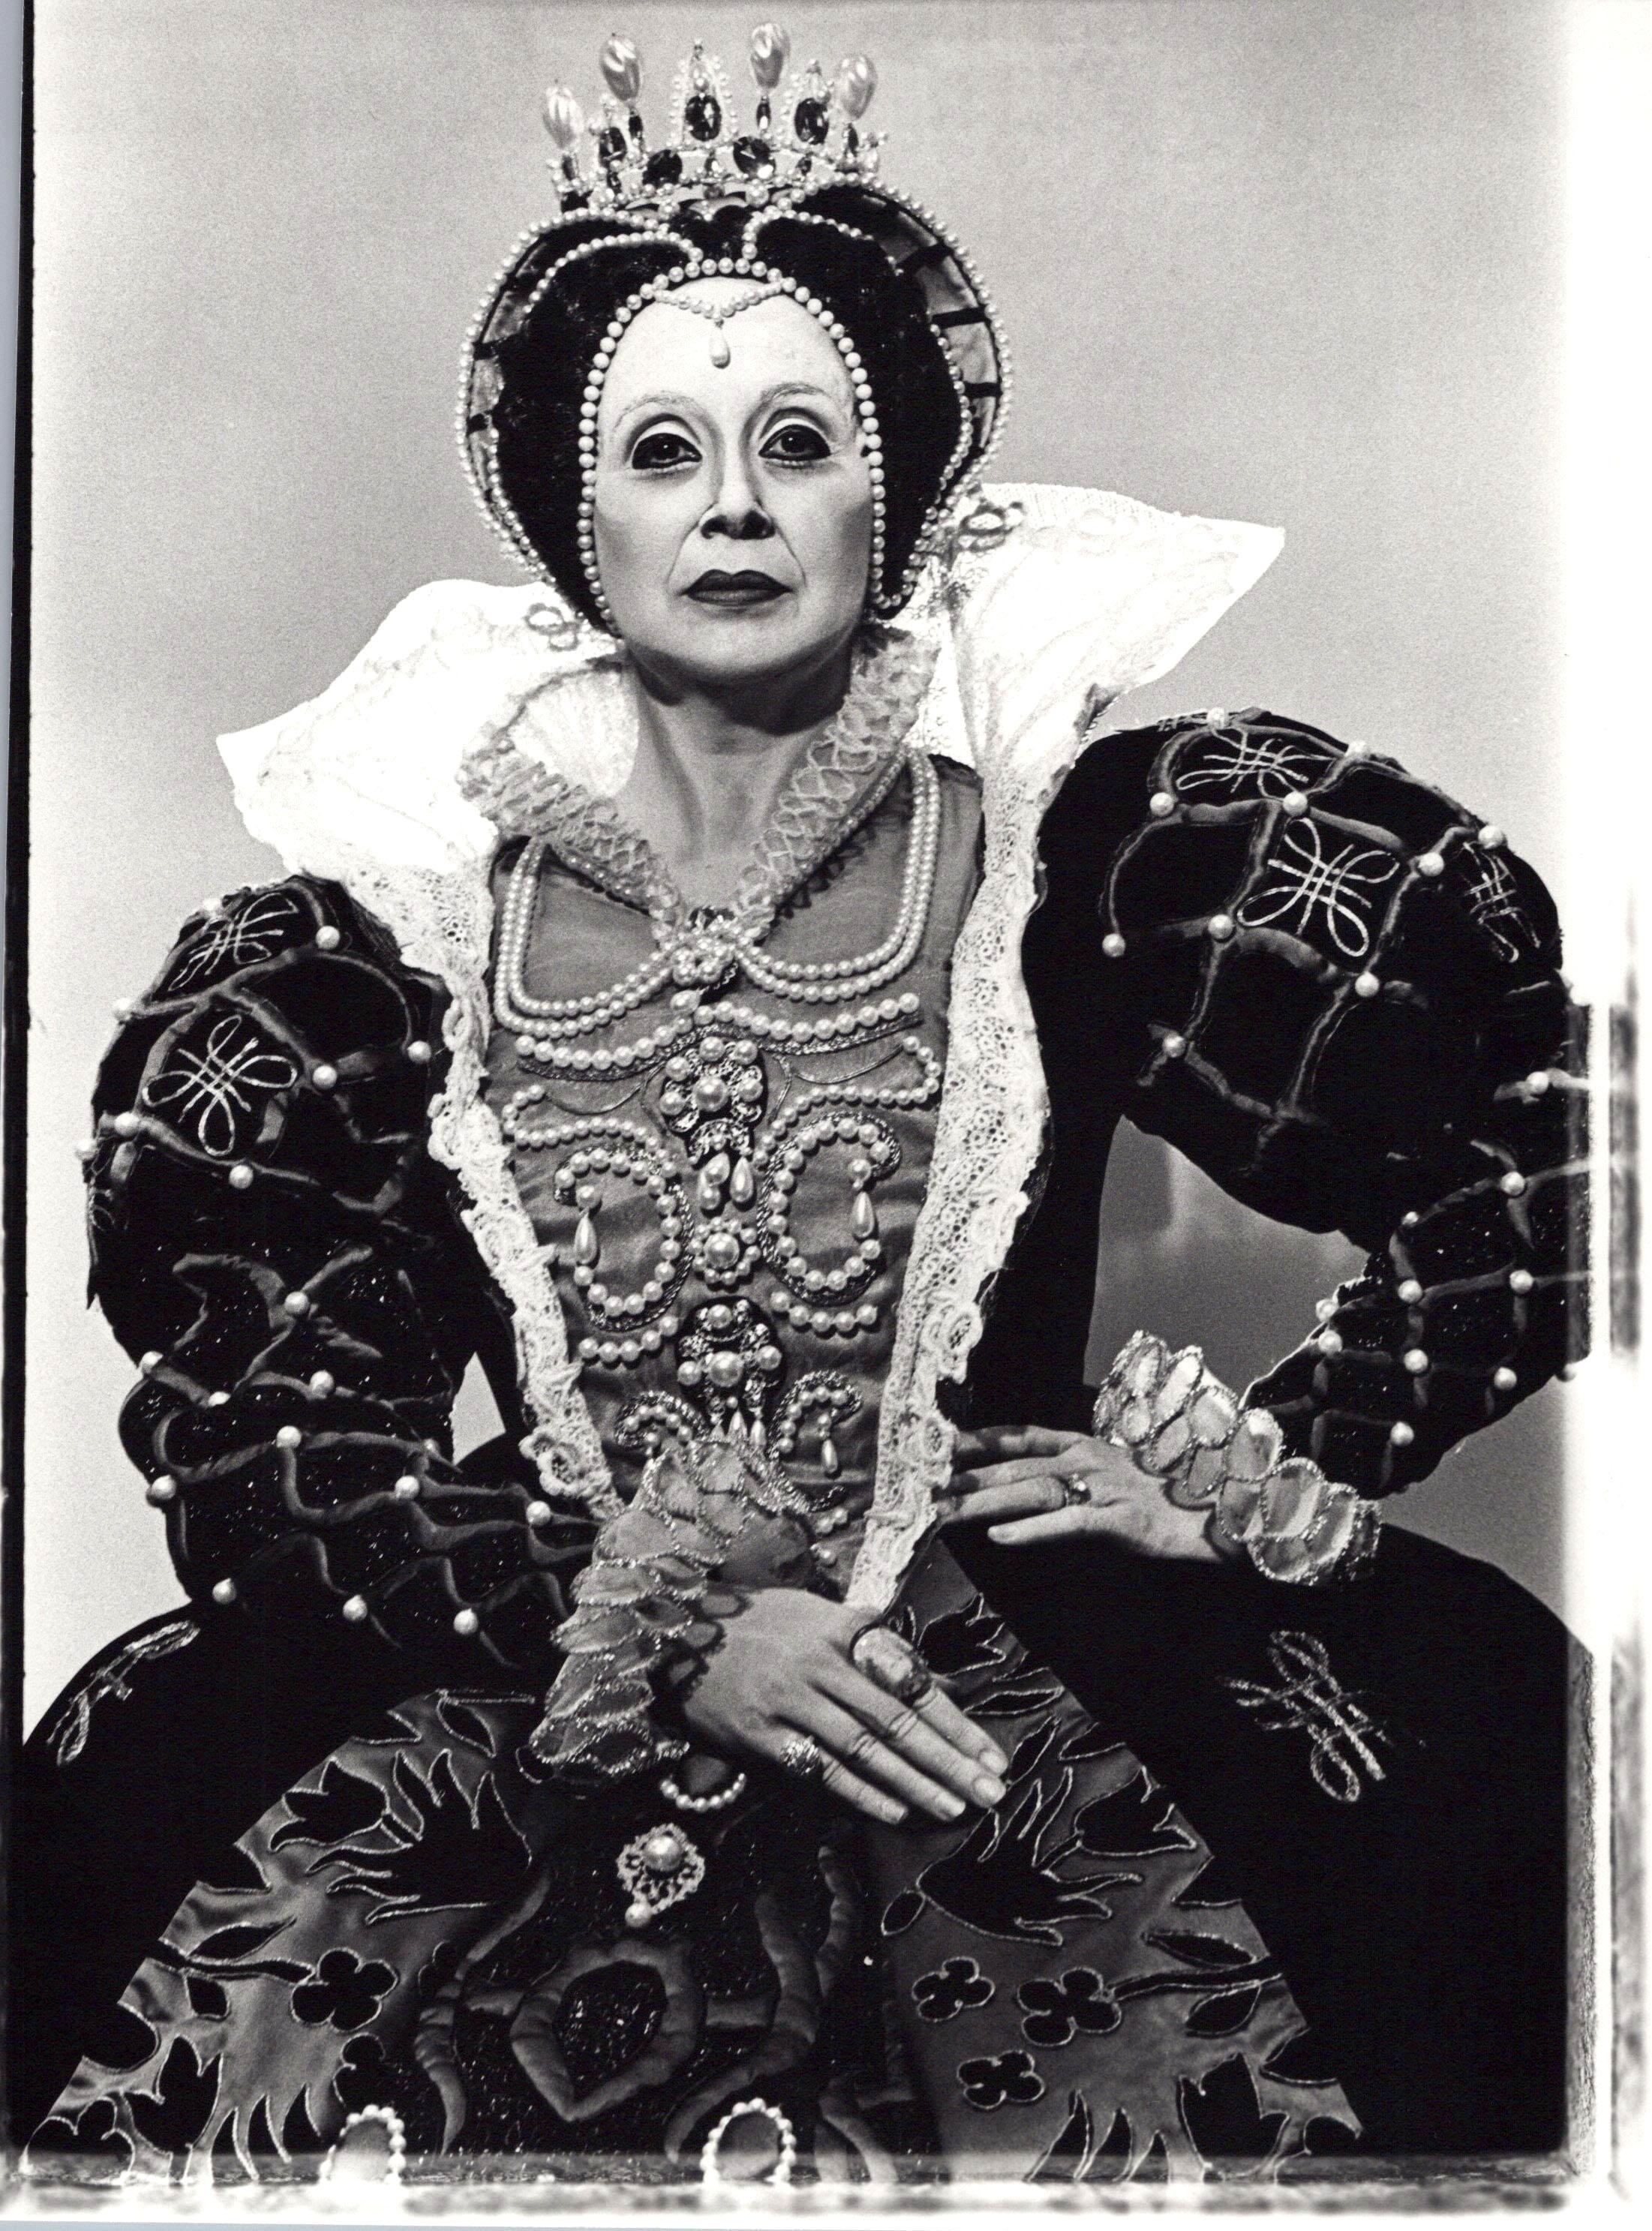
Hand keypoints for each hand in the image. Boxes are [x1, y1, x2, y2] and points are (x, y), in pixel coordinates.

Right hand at [680, 1589, 1009, 1827]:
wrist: (673, 1631)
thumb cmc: (755, 1621)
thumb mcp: (815, 1613)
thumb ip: (868, 1645)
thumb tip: (928, 1683)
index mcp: (841, 1632)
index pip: (912, 1680)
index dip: (955, 1720)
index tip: (992, 1752)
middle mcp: (821, 1666)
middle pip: (897, 1721)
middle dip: (949, 1760)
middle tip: (991, 1791)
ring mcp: (791, 1702)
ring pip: (865, 1749)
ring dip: (914, 1783)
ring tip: (954, 1808)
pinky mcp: (762, 1735)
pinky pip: (819, 1769)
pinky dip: (860, 1792)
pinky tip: (896, 1811)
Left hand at [941, 1425, 1222, 1562]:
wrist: (1225, 1515)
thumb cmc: (1170, 1502)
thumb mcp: (1116, 1483)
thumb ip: (1077, 1484)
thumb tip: (1033, 1496)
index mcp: (1088, 1447)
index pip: (1023, 1437)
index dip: (981, 1440)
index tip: (941, 1445)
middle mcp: (1091, 1460)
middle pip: (1016, 1468)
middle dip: (967, 1478)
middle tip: (923, 1490)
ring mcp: (1105, 1487)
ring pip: (1031, 1492)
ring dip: (984, 1503)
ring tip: (945, 1513)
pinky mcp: (1120, 1518)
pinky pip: (1069, 1523)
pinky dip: (1032, 1530)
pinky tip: (1000, 1538)